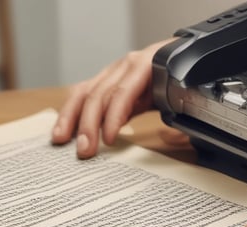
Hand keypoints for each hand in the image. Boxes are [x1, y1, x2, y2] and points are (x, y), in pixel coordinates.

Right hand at [51, 38, 175, 157]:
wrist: (180, 57)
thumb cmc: (181, 79)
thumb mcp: (185, 96)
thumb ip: (180, 118)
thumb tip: (168, 138)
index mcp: (145, 65)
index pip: (122, 92)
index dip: (113, 117)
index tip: (108, 140)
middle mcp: (124, 65)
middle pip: (99, 94)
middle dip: (89, 124)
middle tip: (84, 150)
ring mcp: (112, 72)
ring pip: (84, 93)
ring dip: (70, 118)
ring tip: (60, 140)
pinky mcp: (105, 80)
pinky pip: (83, 94)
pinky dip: (71, 112)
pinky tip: (62, 129)